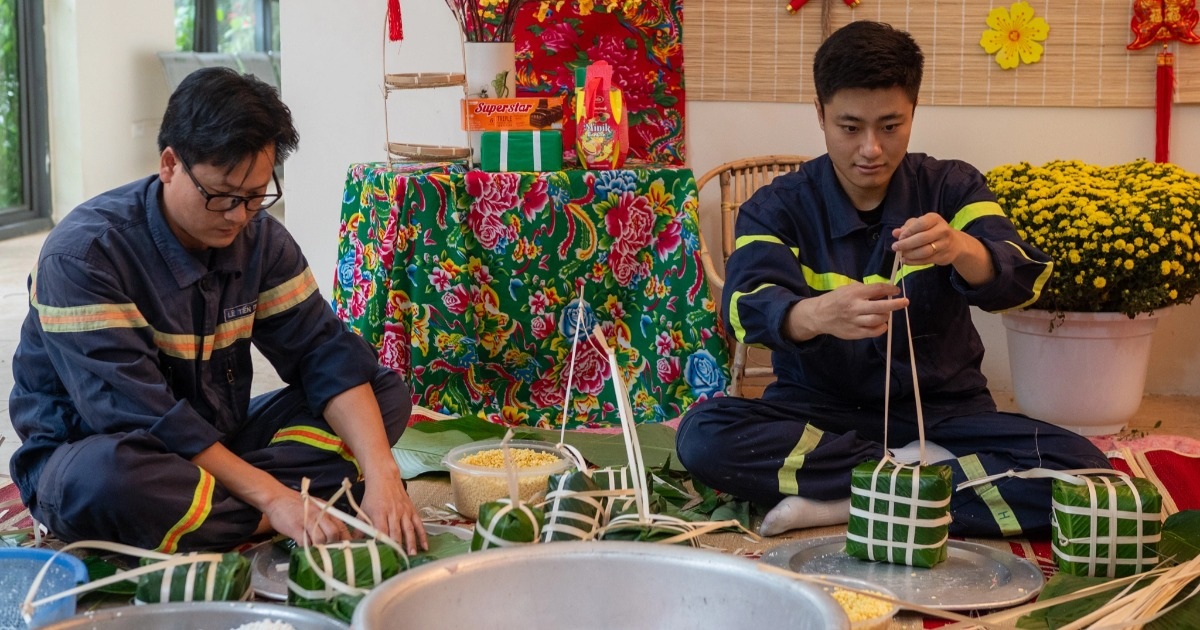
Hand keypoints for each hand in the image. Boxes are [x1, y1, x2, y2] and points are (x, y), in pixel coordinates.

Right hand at [261, 489, 350, 546]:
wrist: (276, 497)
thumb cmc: (298, 504)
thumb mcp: (317, 508)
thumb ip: (327, 520)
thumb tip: (337, 537)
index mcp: (327, 511)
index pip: (342, 528)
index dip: (346, 541)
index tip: (346, 551)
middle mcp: (320, 515)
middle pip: (334, 534)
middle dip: (333, 546)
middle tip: (329, 555)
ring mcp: (308, 521)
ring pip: (321, 539)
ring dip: (320, 550)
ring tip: (317, 554)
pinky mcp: (295, 528)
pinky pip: (305, 543)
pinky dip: (307, 550)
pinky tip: (306, 552)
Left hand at [359, 473, 427, 554]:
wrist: (385, 478)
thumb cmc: (372, 496)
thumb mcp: (362, 510)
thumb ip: (358, 528)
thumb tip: (353, 544)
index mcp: (379, 513)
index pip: (382, 532)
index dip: (383, 544)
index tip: (384, 556)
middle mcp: (393, 513)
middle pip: (396, 533)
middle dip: (398, 547)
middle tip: (399, 560)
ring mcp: (404, 512)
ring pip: (409, 530)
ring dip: (411, 543)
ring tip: (412, 555)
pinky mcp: (412, 510)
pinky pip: (418, 524)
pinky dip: (422, 535)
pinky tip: (425, 546)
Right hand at [786, 282, 907, 340]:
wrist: (819, 315)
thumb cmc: (836, 299)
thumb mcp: (849, 289)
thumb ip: (866, 290)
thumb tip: (886, 292)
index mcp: (854, 293)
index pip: (877, 290)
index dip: (890, 290)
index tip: (896, 291)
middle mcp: (855, 307)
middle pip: (881, 307)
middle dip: (896, 304)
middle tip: (905, 302)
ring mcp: (855, 321)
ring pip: (878, 320)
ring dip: (886, 316)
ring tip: (885, 313)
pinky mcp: (854, 333)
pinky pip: (873, 332)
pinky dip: (881, 328)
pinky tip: (881, 324)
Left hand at [891, 212, 997, 286]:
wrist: (955, 243)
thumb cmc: (933, 231)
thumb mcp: (921, 225)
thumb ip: (908, 228)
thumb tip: (895, 233)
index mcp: (935, 219)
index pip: (920, 224)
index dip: (908, 231)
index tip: (899, 237)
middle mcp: (942, 230)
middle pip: (922, 238)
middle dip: (906, 244)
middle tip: (895, 247)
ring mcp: (944, 244)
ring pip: (925, 251)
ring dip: (910, 254)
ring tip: (901, 255)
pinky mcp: (944, 256)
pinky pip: (926, 261)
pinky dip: (914, 262)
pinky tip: (906, 261)